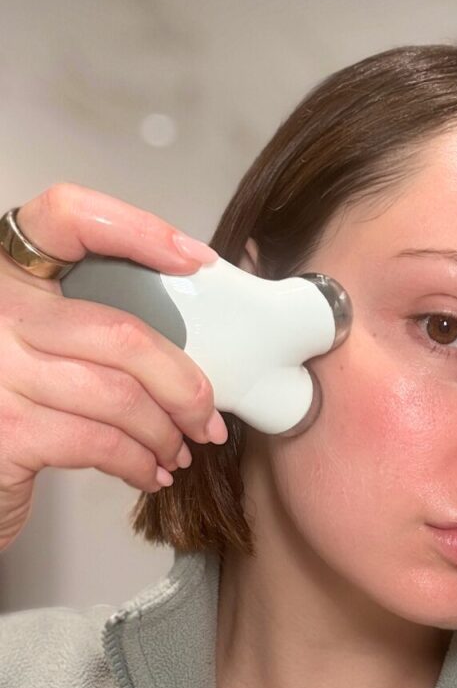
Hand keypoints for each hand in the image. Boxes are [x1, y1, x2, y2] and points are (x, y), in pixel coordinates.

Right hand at [0, 183, 227, 552]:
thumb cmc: (9, 405)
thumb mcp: (35, 343)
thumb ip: (88, 322)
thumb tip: (188, 341)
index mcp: (8, 273)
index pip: (67, 216)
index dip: (138, 229)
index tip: (194, 258)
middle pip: (121, 332)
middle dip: (182, 384)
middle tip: (206, 417)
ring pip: (121, 395)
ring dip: (165, 431)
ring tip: (177, 450)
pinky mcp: (8, 432)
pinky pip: (102, 443)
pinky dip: (138, 463)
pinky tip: (148, 472)